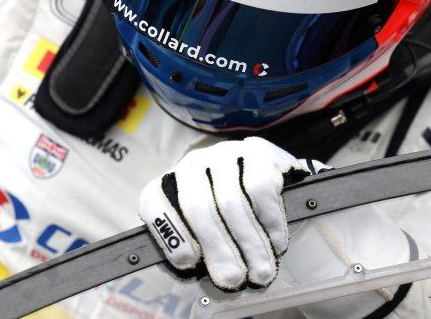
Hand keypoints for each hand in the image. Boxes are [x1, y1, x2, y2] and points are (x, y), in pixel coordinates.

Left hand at [139, 136, 325, 290]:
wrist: (268, 173)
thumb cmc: (232, 212)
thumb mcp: (207, 226)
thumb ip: (198, 246)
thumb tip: (202, 274)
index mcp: (171, 183)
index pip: (154, 202)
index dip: (169, 233)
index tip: (187, 262)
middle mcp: (193, 164)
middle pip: (198, 207)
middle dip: (217, 249)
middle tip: (232, 280)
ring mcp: (223, 154)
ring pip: (232, 201)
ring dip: (249, 243)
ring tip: (260, 271)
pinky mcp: (255, 150)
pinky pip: (261, 187)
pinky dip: (270, 221)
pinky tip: (276, 242)